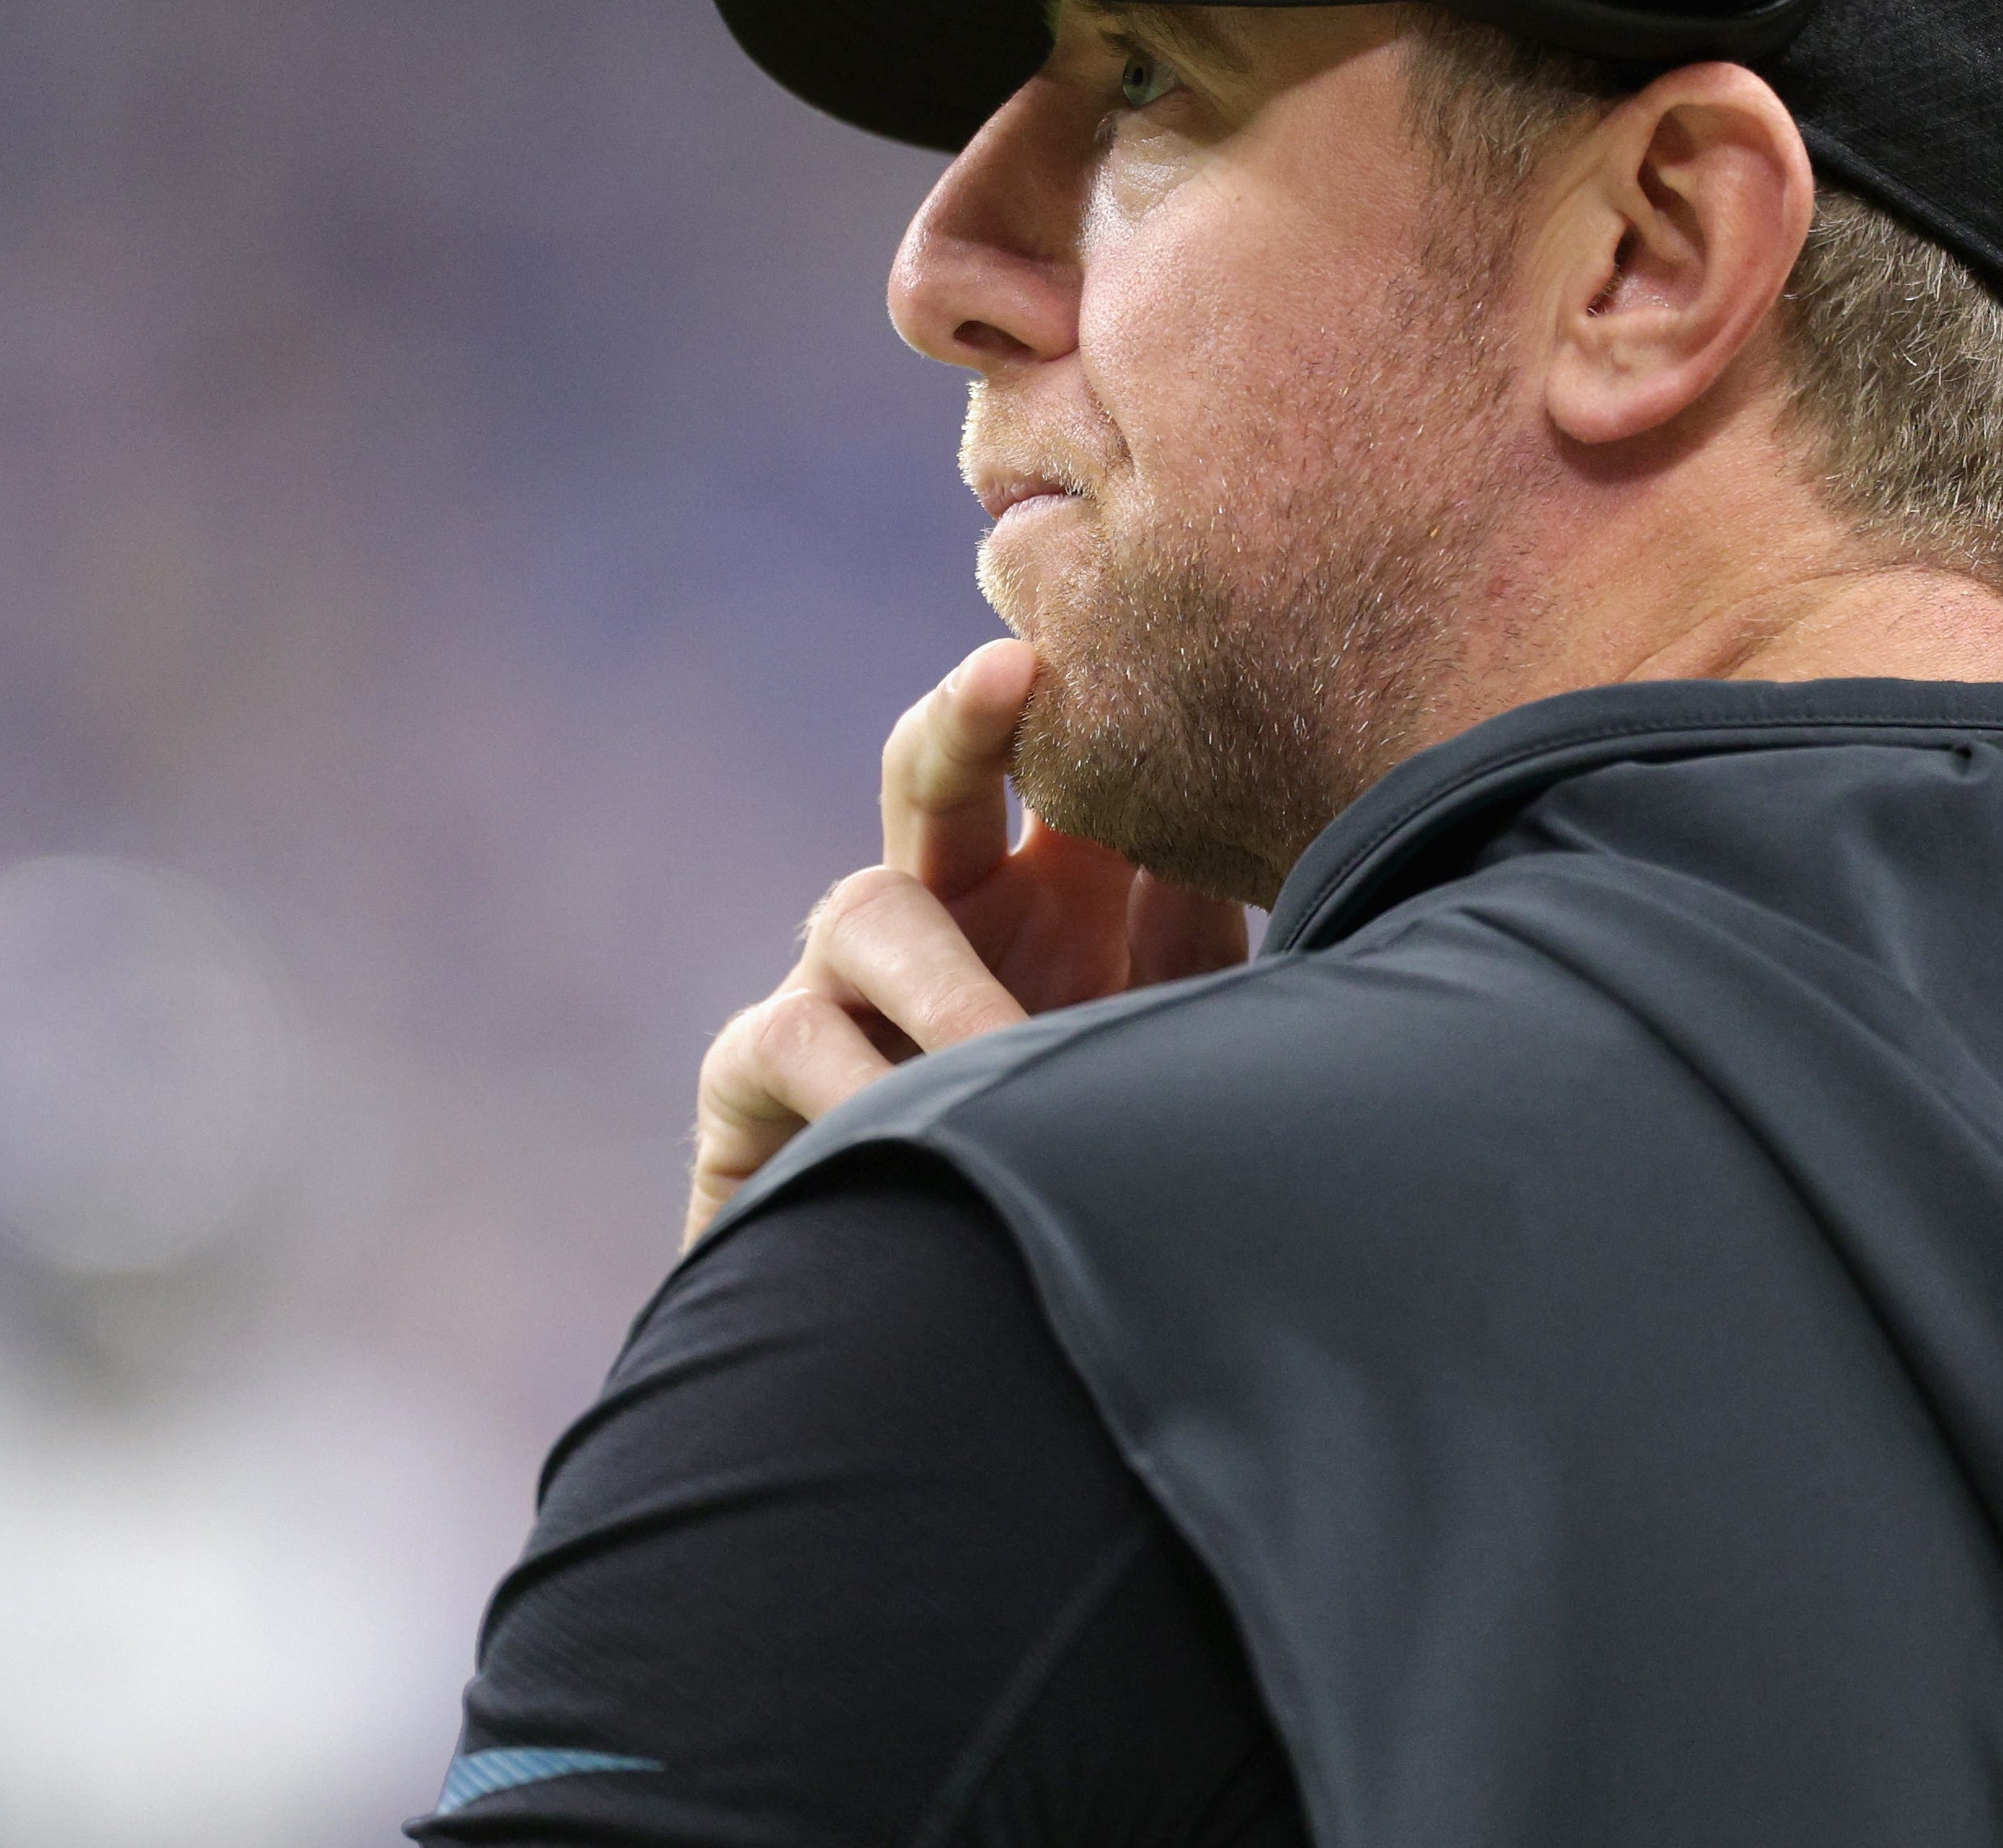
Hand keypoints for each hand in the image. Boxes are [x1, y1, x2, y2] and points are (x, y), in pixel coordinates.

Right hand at [682, 641, 1250, 1244]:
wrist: (951, 1359)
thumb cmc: (1077, 1192)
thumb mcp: (1156, 1059)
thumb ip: (1193, 948)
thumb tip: (1251, 827)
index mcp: (1048, 894)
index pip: (1059, 765)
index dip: (1079, 703)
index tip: (1114, 643)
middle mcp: (938, 915)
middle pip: (934, 772)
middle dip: (968, 720)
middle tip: (1011, 676)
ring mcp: (834, 985)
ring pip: (866, 908)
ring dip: (949, 984)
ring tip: (1007, 1059)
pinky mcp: (751, 1078)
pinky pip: (788, 1041)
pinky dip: (859, 1080)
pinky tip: (916, 1128)